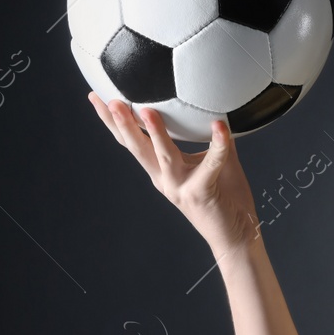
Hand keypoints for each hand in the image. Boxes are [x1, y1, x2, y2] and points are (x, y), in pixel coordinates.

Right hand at [87, 92, 261, 257]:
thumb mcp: (212, 163)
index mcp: (161, 171)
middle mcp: (165, 179)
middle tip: (109, 100)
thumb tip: (214, 110)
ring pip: (162, 155)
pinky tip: (220, 126)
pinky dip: (217, 144)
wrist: (236, 236)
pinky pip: (210, 164)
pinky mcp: (201, 193)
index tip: (98, 98)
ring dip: (154, 132)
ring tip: (145, 110)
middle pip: (137, 148)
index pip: (133, 142)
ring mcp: (180, 187)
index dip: (113, 121)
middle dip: (120, 123)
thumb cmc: (225, 198)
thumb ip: (210, 139)